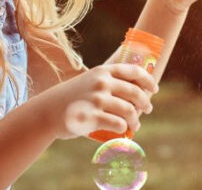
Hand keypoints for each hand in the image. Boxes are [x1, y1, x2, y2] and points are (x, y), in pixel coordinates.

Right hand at [41, 63, 157, 139]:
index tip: (154, 89)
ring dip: (136, 119)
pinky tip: (124, 130)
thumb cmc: (70, 98)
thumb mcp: (88, 81)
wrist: (47, 111)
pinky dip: (124, 128)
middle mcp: (101, 83)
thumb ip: (106, 82)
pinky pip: (118, 123)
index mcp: (102, 71)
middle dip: (145, 102)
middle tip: (148, 109)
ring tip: (136, 124)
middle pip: (134, 92)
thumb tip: (130, 90)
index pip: (133, 71)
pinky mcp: (93, 117)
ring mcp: (97, 100)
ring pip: (129, 110)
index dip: (147, 80)